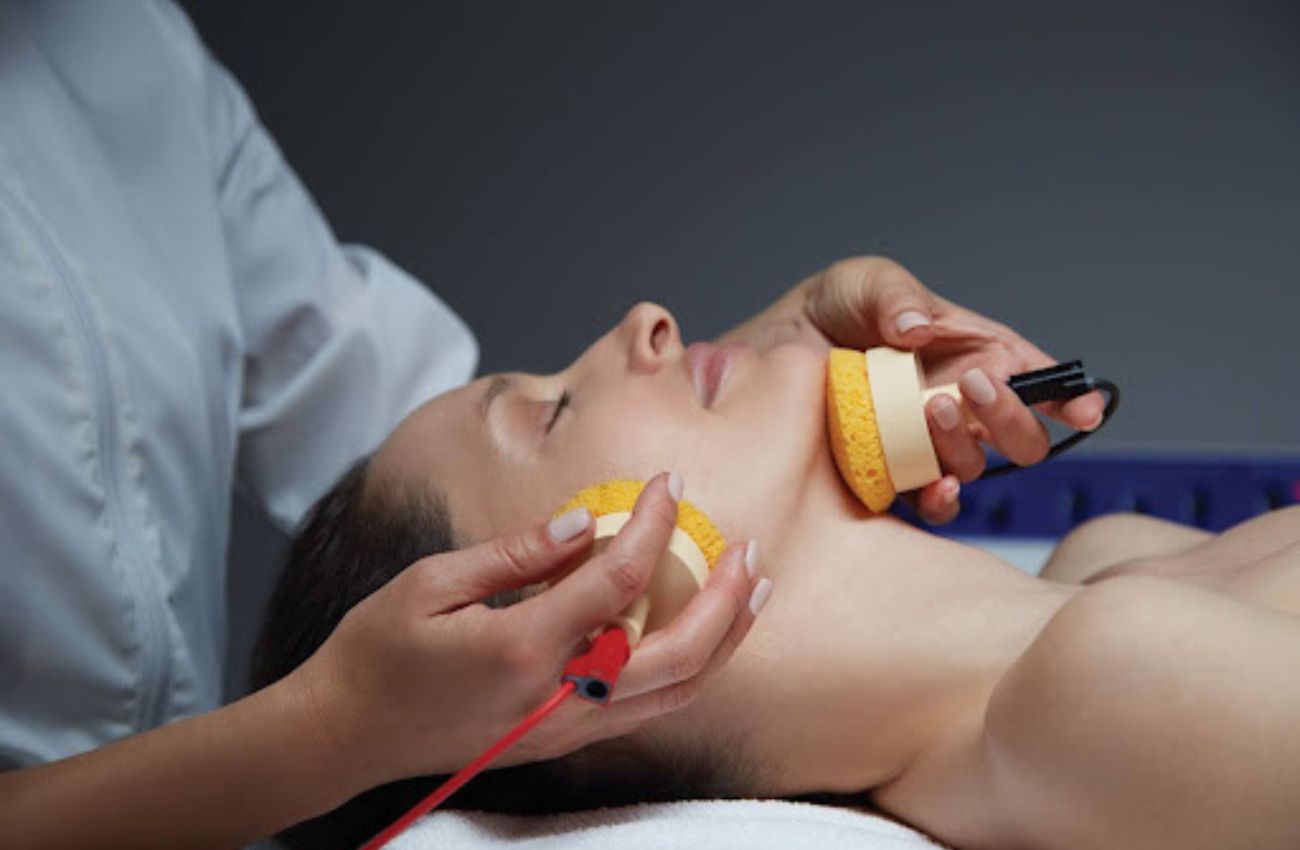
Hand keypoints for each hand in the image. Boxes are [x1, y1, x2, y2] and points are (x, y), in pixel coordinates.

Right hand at [289, 472, 762, 787]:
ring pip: (676, 693)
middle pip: (677, 655)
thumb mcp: (432, 583)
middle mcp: (556, 698)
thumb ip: (518, 552)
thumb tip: (589, 522)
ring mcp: (565, 728)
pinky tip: (705, 636)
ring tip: (753, 592)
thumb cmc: (377, 652)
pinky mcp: (562, 739)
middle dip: (725, 600)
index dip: (654, 524)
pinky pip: (649, 710)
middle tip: (747, 549)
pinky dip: (690, 671)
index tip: (669, 482)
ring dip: (725, 642)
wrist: (345, 733)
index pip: (617, 580)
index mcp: (521, 649)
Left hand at [723, 257, 1105, 523]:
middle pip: (1017, 431)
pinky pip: (932, 503)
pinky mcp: (892, 478)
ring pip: (976, 465)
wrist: (763, 359)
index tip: (1085, 409)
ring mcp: (925, 446)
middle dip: (1011, 414)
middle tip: (970, 386)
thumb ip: (896, 295)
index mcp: (969, 351)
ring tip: (927, 409)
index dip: (1068, 395)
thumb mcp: (860, 282)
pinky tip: (933, 487)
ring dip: (964, 444)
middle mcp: (956, 403)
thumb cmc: (824, 311)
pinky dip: (941, 500)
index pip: (1032, 376)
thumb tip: (919, 331)